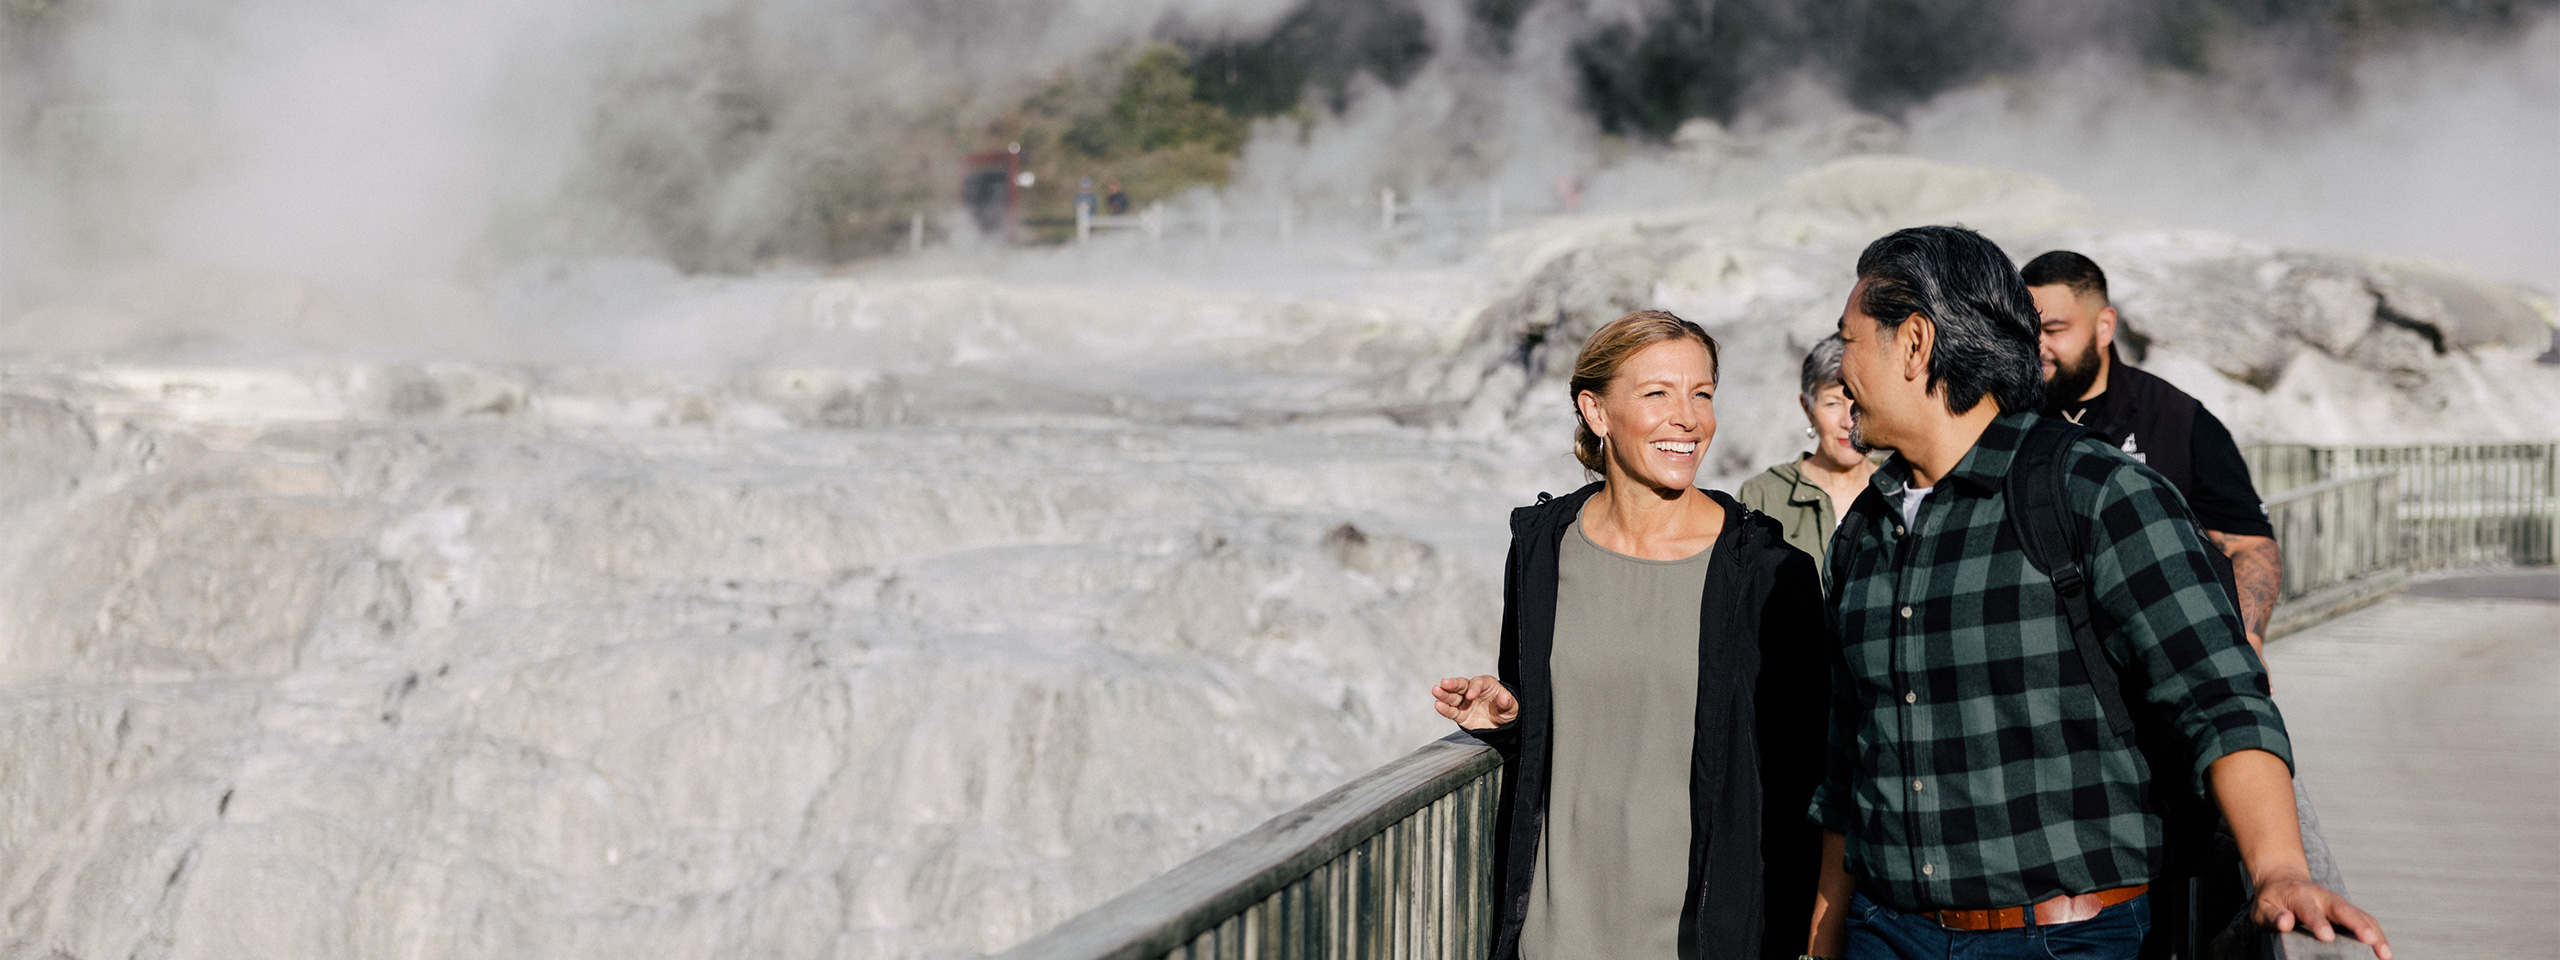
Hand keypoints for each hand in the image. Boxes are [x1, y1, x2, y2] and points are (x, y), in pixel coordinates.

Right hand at [1431, 675, 1517, 729]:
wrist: (1501, 725)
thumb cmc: (1507, 711)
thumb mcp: (1512, 708)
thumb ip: (1507, 702)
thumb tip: (1504, 696)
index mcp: (1486, 685)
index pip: (1478, 683)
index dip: (1474, 688)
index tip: (1471, 695)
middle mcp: (1473, 691)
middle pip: (1461, 685)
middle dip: (1453, 684)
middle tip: (1444, 683)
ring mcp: (1465, 702)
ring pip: (1453, 696)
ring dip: (1444, 693)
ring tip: (1436, 690)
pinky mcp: (1460, 714)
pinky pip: (1451, 711)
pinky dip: (1444, 708)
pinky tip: (1438, 705)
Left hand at [2252, 874, 2391, 959]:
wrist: (2283, 879)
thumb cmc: (2272, 900)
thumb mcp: (2262, 908)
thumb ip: (2272, 916)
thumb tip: (2285, 923)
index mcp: (2299, 896)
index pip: (2309, 910)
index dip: (2318, 922)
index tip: (2325, 936)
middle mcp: (2323, 897)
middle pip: (2344, 910)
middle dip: (2357, 925)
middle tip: (2369, 940)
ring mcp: (2338, 903)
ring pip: (2360, 915)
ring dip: (2374, 933)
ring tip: (2385, 955)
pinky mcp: (2348, 911)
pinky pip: (2367, 921)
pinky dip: (2378, 935)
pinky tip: (2385, 953)